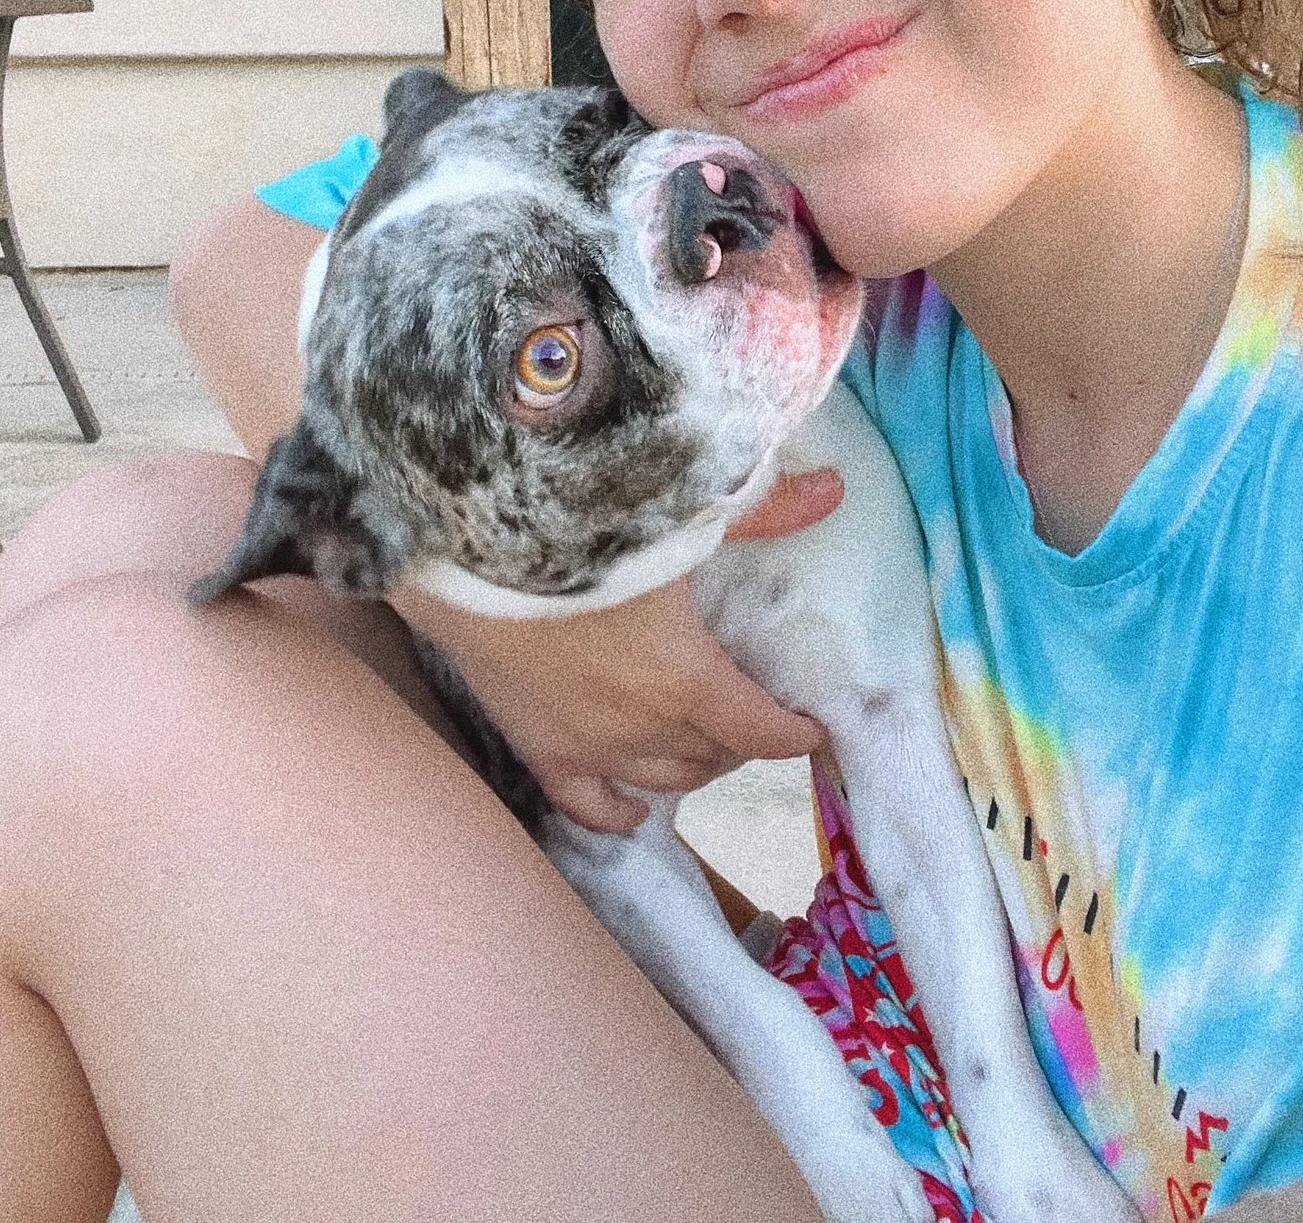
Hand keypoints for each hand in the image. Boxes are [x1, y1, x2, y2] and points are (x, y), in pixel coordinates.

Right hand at [385, 470, 841, 832]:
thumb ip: (762, 509)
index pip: (759, 728)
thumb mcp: (677, 512)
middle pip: (713, 755)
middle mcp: (639, 724)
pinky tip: (634, 810)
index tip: (812, 725)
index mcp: (683, 675)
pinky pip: (584, 806)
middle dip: (742, 739)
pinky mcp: (535, 746)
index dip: (794, 733)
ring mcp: (584, 743)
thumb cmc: (576, 524)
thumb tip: (837, 489)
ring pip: (660, 781)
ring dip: (693, 767)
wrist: (465, 543)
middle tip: (751, 711)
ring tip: (705, 745)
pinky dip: (616, 813)